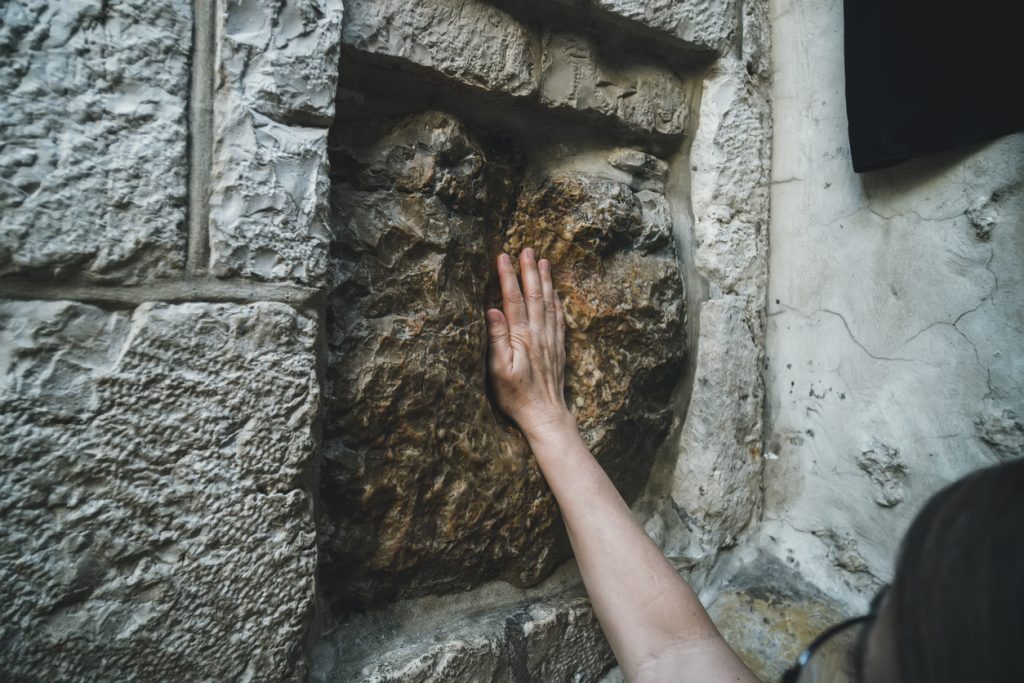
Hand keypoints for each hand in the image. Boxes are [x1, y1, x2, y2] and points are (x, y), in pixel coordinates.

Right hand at [486, 248, 572, 438]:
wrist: (545, 415)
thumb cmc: (516, 396)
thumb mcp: (498, 371)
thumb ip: (497, 339)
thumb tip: (491, 310)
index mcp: (522, 336)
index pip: (513, 299)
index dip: (508, 276)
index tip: (503, 256)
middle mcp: (539, 334)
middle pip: (534, 295)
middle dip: (529, 271)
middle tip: (526, 249)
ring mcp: (551, 340)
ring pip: (549, 303)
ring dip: (545, 281)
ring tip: (543, 261)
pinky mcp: (558, 349)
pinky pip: (559, 318)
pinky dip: (557, 302)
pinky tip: (556, 293)